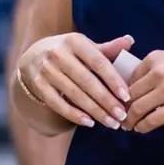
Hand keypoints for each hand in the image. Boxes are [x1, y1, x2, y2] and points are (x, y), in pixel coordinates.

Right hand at [17, 33, 133, 129]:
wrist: (33, 55)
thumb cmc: (68, 52)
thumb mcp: (85, 46)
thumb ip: (107, 48)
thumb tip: (130, 41)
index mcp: (75, 41)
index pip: (98, 62)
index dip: (113, 80)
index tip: (126, 96)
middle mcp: (58, 54)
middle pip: (87, 81)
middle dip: (107, 101)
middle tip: (122, 115)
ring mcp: (46, 70)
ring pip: (74, 95)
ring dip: (95, 111)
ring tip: (111, 123)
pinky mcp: (38, 85)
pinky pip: (58, 104)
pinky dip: (74, 115)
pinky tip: (90, 123)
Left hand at [124, 50, 163, 132]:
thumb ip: (161, 69)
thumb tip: (146, 85)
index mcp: (156, 58)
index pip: (130, 77)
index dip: (125, 92)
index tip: (124, 101)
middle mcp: (158, 73)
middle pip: (131, 94)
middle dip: (124, 107)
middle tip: (122, 117)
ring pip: (137, 109)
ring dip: (130, 120)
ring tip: (129, 126)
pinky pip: (151, 121)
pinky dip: (143, 127)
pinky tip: (141, 130)